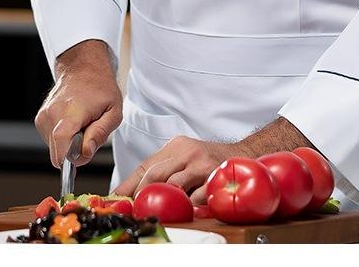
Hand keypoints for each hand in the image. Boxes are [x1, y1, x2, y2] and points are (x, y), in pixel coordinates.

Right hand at [34, 39, 122, 168]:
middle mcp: (52, 114)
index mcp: (71, 112)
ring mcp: (44, 116)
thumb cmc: (101, 88)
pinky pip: (51, 140)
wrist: (84, 68)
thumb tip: (85, 153)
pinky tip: (72, 122)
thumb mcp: (113, 111)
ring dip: (69, 143)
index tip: (83, 151)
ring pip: (55, 148)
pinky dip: (63, 137)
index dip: (71, 158)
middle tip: (89, 131)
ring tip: (81, 123)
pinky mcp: (40, 118)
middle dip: (75, 151)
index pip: (61, 147)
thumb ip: (100, 134)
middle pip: (58, 152)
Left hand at [112, 136, 235, 204]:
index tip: (116, 199)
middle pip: (155, 174)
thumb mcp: (185, 157)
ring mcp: (200, 163)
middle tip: (135, 209)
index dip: (129, 185)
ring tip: (156, 212)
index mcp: (175, 146)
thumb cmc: (209, 160)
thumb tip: (134, 193)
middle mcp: (186, 152)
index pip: (146, 166)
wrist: (242, 154)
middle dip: (142, 194)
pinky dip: (187, 206)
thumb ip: (165, 171)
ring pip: (173, 185)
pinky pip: (195, 197)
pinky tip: (184, 212)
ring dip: (163, 202)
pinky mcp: (213, 176)